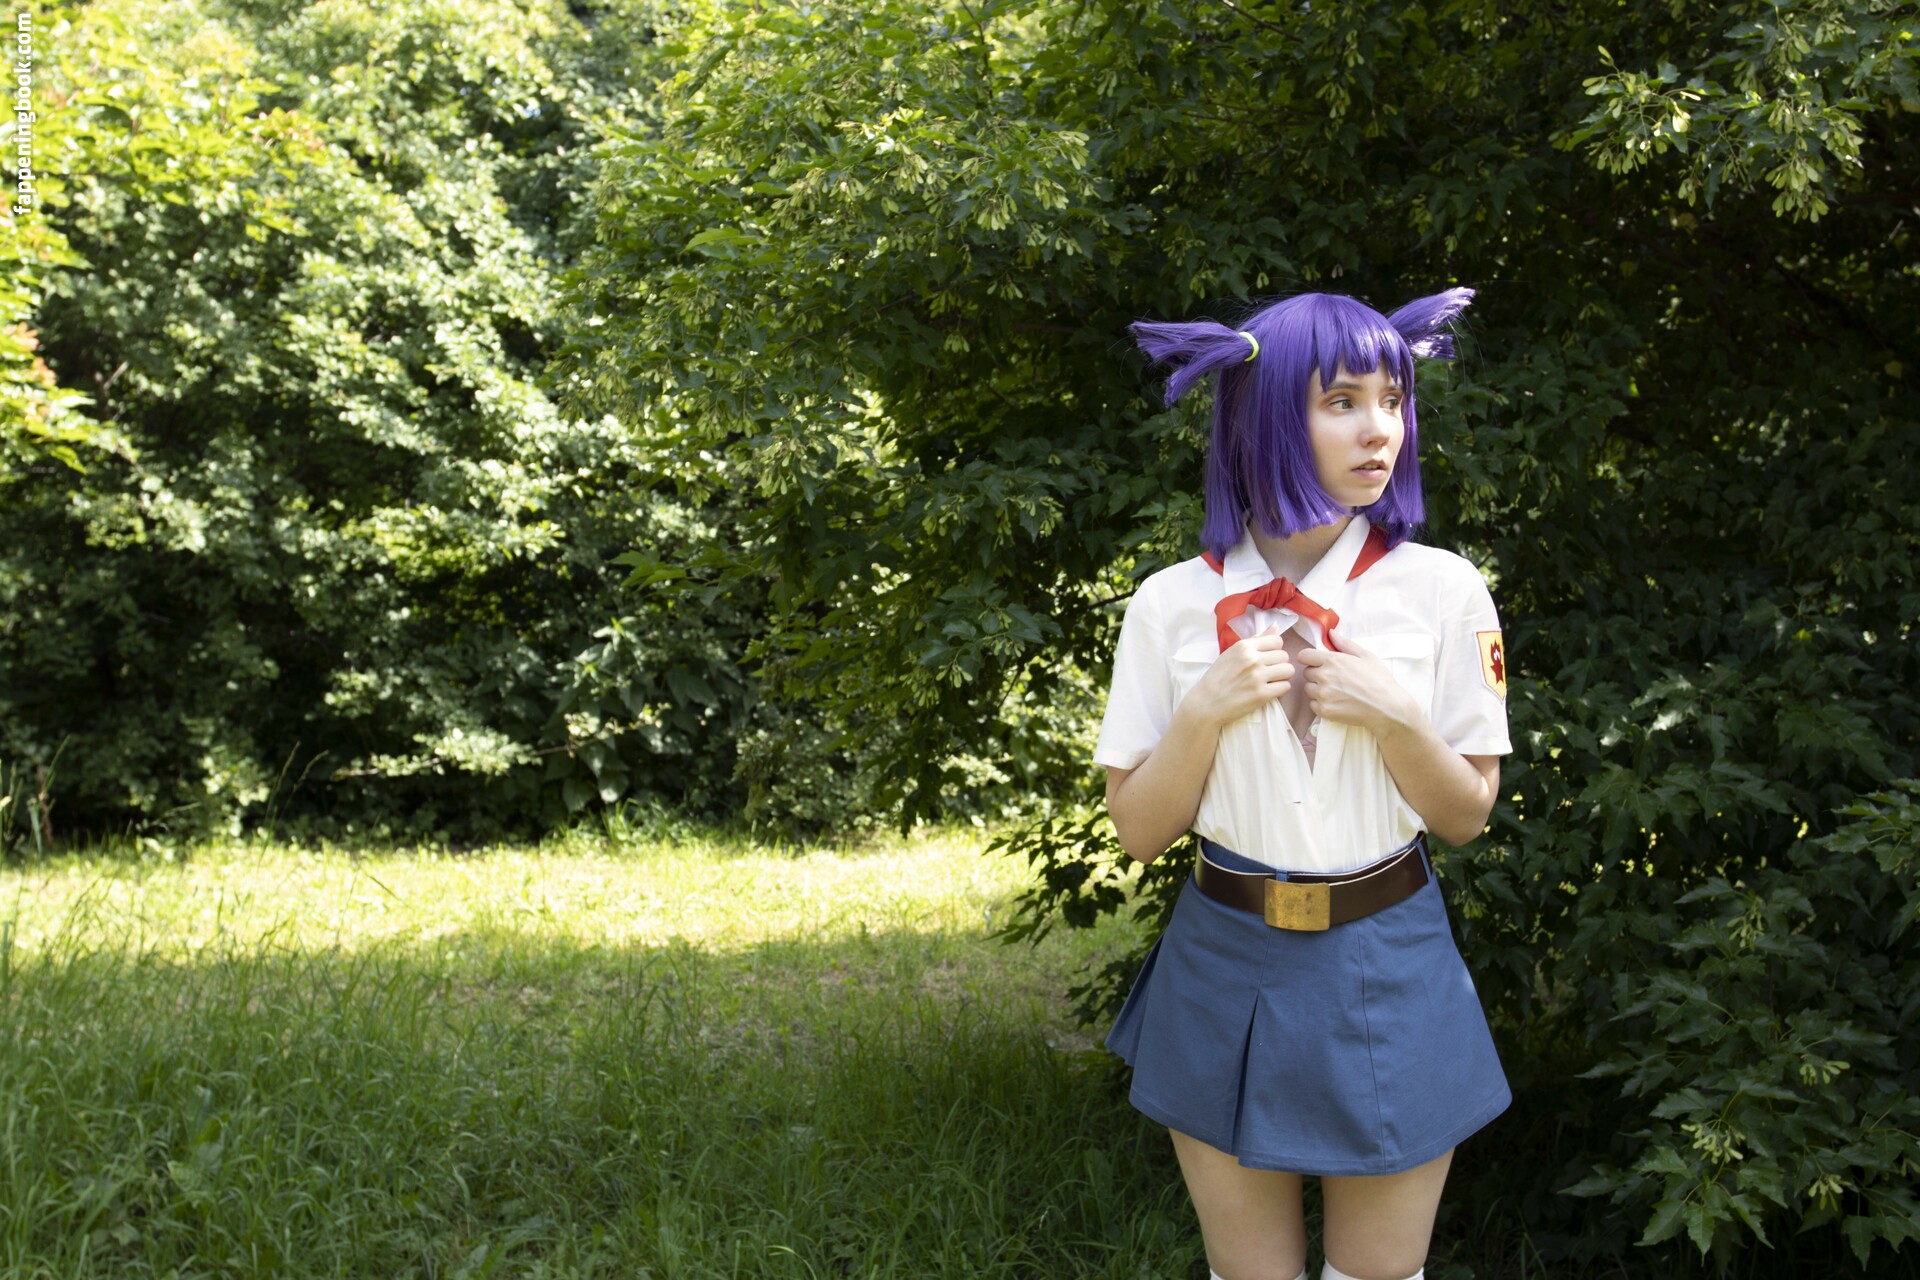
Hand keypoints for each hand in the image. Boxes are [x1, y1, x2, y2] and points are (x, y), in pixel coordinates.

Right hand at [1180, 625, 1293, 728]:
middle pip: (1284, 656)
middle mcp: (1252, 659)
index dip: (1275, 650)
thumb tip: (1275, 626)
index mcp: (1244, 646)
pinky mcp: (1262, 694)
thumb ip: (1256, 640)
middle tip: (1268, 672)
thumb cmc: (1217, 678)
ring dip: (1282, 676)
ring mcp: (1258, 677)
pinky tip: (1270, 691)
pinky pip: (1286, 686)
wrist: (1205, 703)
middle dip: (1279, 664)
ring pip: (1288, 670)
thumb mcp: (1231, 653)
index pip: (1277, 640)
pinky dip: (1280, 689)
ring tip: (1271, 681)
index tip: (1267, 659)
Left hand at [1296, 629, 1419, 739]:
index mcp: (1332, 660)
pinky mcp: (1324, 711)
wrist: (1387, 708)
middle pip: (1306, 673)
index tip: (1317, 662)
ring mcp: (1323, 695)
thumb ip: (1345, 643)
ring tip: (1336, 691)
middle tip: (1334, 679)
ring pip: (1309, 689)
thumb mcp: (1366, 656)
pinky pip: (1313, 705)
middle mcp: (1324, 676)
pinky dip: (1321, 704)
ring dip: (1318, 689)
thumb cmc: (1379, 680)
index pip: (1304, 656)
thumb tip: (1330, 633)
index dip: (1310, 658)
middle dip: (1317, 674)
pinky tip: (1336, 702)